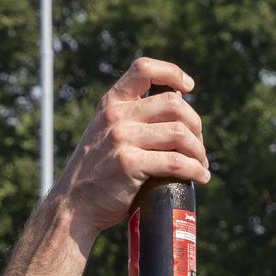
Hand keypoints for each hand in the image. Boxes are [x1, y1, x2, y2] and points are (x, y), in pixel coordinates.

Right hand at [54, 58, 210, 244]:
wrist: (74, 206)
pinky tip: (201, 177)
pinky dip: (195, 170)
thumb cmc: (98, 172)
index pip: (144, 69)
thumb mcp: (106, 133)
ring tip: (201, 164)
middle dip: (195, 125)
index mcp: (111, 103)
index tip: (189, 87)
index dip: (172, 72)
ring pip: (179, 133)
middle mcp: (116, 116)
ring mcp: (122, 139)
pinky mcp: (129, 164)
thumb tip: (177, 107)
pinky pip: (175, 162)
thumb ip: (131, 119)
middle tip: (198, 146)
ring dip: (198, 150)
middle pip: (174, 104)